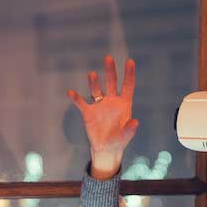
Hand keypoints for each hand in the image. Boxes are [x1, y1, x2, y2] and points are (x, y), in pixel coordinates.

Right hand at [67, 55, 138, 178]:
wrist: (106, 148)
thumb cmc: (119, 141)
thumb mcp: (126, 137)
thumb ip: (130, 130)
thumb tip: (135, 122)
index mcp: (123, 104)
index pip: (127, 86)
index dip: (129, 74)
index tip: (130, 61)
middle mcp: (111, 101)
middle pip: (111, 82)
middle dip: (110, 71)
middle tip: (108, 58)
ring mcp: (99, 105)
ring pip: (96, 90)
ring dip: (94, 82)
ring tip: (92, 74)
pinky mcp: (88, 112)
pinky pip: (81, 103)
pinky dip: (76, 98)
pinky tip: (71, 92)